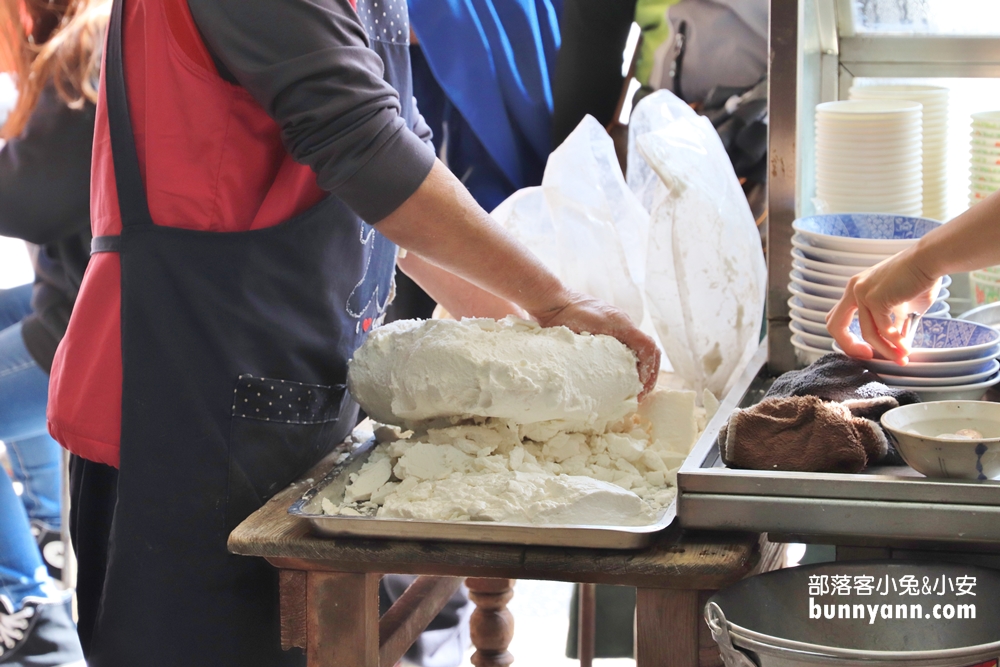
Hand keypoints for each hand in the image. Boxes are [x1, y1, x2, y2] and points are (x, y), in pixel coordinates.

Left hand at [532, 290, 660, 397]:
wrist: (553, 302)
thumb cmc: (566, 315)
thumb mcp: (584, 337)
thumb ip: (599, 351)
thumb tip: (613, 376)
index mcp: (623, 324)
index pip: (648, 347)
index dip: (649, 369)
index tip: (641, 387)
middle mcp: (624, 323)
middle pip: (649, 350)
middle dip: (649, 373)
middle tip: (640, 393)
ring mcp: (617, 325)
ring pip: (639, 349)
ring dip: (640, 369)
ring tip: (633, 389)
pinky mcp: (607, 330)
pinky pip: (626, 347)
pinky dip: (628, 363)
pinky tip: (619, 378)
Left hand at [826, 248, 939, 364]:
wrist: (929, 260)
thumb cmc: (919, 278)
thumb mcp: (900, 305)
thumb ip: (892, 322)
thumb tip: (896, 343)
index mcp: (856, 289)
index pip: (838, 317)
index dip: (847, 337)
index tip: (867, 349)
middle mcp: (854, 289)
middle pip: (835, 326)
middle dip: (850, 347)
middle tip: (869, 357)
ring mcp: (862, 293)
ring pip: (867, 333)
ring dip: (885, 349)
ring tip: (901, 357)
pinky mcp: (875, 298)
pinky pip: (882, 329)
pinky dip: (894, 341)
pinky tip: (905, 347)